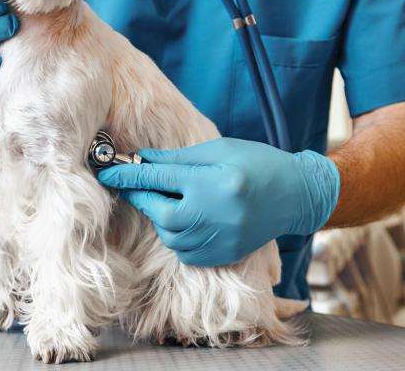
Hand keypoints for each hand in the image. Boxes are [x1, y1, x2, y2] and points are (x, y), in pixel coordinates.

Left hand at [97, 138, 339, 266]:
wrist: (297, 194)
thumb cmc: (257, 163)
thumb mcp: (218, 149)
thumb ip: (177, 159)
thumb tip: (141, 159)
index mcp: (212, 182)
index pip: (158, 179)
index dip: (128, 174)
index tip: (107, 172)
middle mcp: (215, 214)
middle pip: (161, 213)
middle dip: (145, 199)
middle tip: (140, 186)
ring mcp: (221, 238)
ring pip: (171, 236)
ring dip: (161, 218)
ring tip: (170, 200)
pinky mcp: (224, 254)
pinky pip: (186, 253)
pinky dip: (178, 237)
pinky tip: (187, 219)